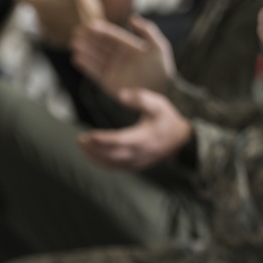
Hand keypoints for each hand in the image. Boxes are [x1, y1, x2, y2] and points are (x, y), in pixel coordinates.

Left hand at [12, 0, 102, 47]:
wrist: (93, 37)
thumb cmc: (83, 10)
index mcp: (40, 6)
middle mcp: (40, 19)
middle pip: (33, 6)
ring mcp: (48, 31)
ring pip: (41, 18)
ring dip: (45, 11)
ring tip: (53, 7)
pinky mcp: (57, 41)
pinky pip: (50, 31)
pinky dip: (52, 24)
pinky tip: (61, 23)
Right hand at [70, 14, 174, 95]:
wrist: (163, 93)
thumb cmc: (163, 69)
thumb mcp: (159, 47)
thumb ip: (147, 31)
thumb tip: (132, 18)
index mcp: (130, 47)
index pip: (112, 36)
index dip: (101, 30)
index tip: (89, 25)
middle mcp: (120, 57)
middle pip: (101, 46)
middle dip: (89, 39)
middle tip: (76, 32)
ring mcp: (114, 70)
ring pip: (96, 58)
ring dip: (85, 50)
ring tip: (75, 44)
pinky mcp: (109, 83)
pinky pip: (94, 73)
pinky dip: (86, 66)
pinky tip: (77, 59)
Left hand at [77, 88, 191, 169]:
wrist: (182, 141)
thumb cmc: (168, 120)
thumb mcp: (158, 104)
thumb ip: (140, 98)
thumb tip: (121, 94)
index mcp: (144, 138)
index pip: (119, 141)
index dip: (102, 139)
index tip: (88, 135)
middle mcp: (140, 153)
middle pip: (112, 155)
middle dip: (94, 149)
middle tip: (80, 140)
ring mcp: (138, 161)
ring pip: (112, 163)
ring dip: (95, 157)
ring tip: (83, 147)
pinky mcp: (137, 165)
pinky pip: (116, 167)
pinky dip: (103, 163)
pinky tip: (93, 156)